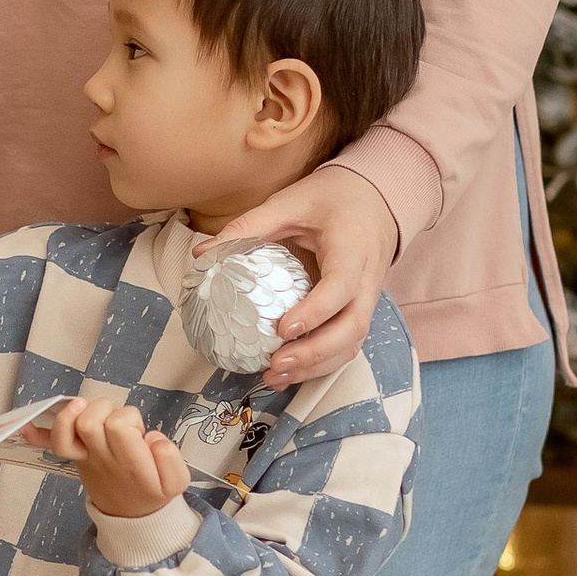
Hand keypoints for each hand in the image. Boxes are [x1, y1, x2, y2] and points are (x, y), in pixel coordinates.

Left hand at [23, 394, 190, 521]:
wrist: (133, 517)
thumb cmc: (153, 491)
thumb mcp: (176, 481)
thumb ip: (170, 457)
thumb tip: (152, 437)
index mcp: (130, 462)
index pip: (120, 425)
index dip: (129, 419)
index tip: (138, 430)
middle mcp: (102, 458)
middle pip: (90, 420)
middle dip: (106, 409)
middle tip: (119, 422)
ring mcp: (84, 456)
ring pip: (68, 426)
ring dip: (82, 410)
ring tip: (98, 416)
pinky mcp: (75, 456)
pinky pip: (51, 444)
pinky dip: (36, 434)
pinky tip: (25, 427)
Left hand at [211, 162, 400, 388]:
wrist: (374, 199)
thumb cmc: (331, 199)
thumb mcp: (290, 202)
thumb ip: (249, 226)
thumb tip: (202, 253)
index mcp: (354, 247)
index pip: (342, 286)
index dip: (316, 311)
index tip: (283, 328)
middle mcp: (368, 279)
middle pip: (353, 326)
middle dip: (316, 352)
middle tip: (275, 364)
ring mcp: (368, 298)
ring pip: (353, 342)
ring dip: (316, 365)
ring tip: (275, 376)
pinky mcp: (359, 310)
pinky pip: (347, 343)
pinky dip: (321, 363)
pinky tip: (288, 372)